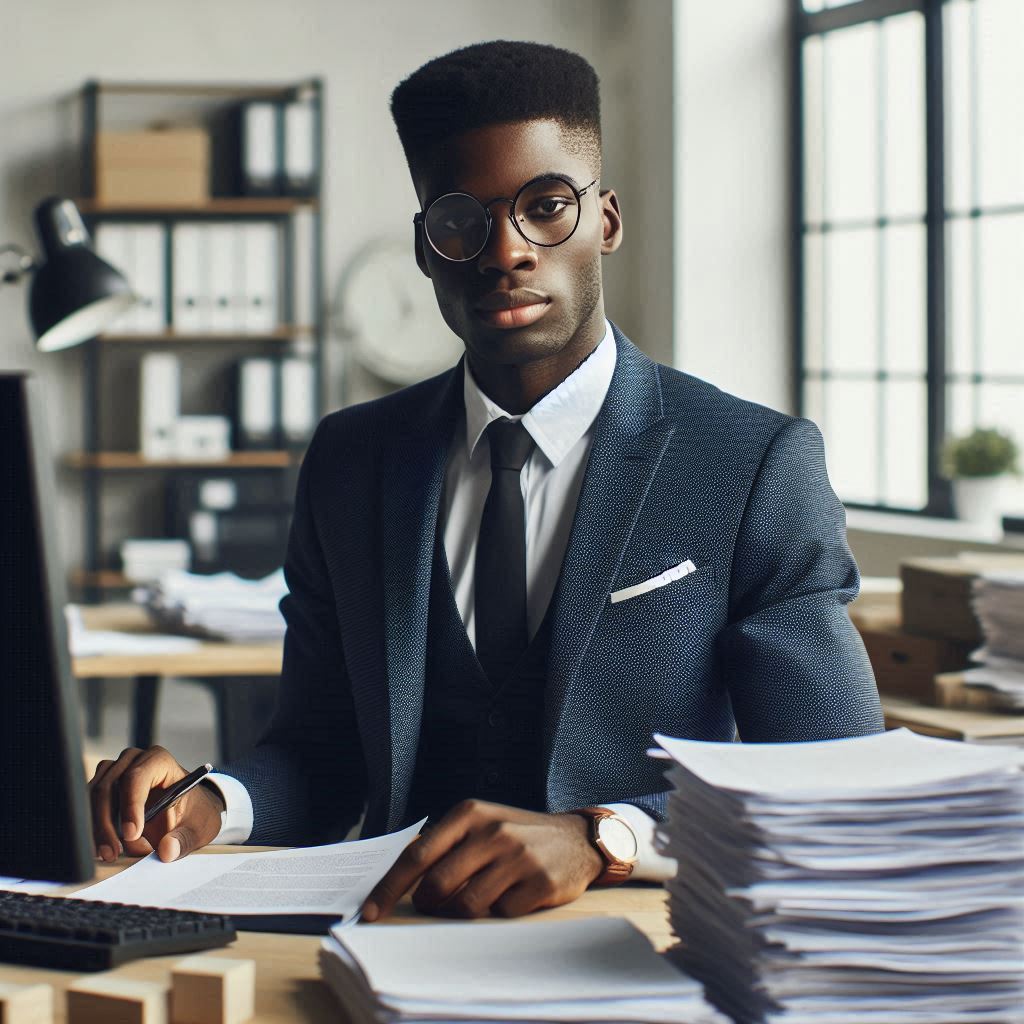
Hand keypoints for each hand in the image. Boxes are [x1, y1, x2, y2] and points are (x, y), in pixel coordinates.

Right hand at [87, 746, 224, 862]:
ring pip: (93, 797)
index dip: (131, 806)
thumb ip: (183, 840)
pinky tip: (99, 848)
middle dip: (107, 824)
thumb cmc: (191, 813)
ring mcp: (114, 771)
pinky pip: (86, 805)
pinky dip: (91, 828)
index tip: (131, 835)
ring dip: (96, 828)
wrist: (186, 809)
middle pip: (108, 787)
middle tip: (113, 853)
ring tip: (109, 855)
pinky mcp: (102, 786)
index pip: (136, 777)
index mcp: (159, 761)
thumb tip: (167, 850)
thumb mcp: (196, 828)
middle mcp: (133, 761)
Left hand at [362, 800, 603, 920]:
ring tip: (481, 895)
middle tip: (441, 902)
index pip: (418, 855)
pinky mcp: (539, 883)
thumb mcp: (481, 824)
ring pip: (466, 906)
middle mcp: (492, 832)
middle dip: (431, 902)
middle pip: (437, 885)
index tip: (371, 912)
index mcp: (470, 814)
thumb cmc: (517, 834)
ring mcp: (517, 858)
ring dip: (464, 910)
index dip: (390, 887)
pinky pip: (501, 915)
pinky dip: (500, 911)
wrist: (575, 838)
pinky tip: (513, 894)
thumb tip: (403, 882)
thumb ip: (446, 845)